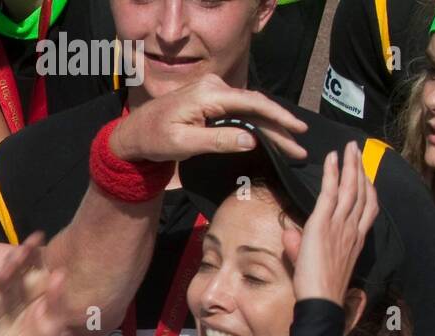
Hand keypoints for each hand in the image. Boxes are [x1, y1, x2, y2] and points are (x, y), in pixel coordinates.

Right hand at [0, 234, 69, 335]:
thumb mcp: (55, 320)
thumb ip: (57, 299)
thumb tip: (59, 273)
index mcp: (34, 286)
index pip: (32, 263)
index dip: (33, 250)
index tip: (38, 236)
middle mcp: (17, 290)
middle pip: (14, 269)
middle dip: (16, 259)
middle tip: (22, 250)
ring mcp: (2, 302)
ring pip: (0, 283)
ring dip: (2, 275)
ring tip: (7, 270)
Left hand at [110, 74, 308, 164]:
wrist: (135, 132)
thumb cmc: (154, 139)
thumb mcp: (183, 143)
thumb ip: (216, 140)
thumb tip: (250, 140)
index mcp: (210, 95)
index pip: (252, 104)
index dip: (278, 117)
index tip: (296, 131)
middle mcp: (216, 87)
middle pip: (256, 106)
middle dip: (280, 127)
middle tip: (300, 148)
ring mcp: (215, 91)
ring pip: (251, 109)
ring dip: (271, 127)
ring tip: (291, 145)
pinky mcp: (213, 100)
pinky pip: (240, 110)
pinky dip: (256, 123)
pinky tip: (270, 136)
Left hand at [283, 143, 377, 303]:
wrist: (319, 299)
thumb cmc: (316, 289)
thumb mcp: (309, 264)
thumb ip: (298, 246)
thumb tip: (288, 234)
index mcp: (355, 239)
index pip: (368, 208)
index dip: (368, 188)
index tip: (365, 175)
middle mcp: (351, 229)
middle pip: (362, 192)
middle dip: (360, 169)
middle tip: (357, 151)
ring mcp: (339, 225)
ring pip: (350, 188)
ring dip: (349, 165)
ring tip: (348, 148)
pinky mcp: (322, 225)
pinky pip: (330, 193)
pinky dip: (331, 174)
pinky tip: (331, 160)